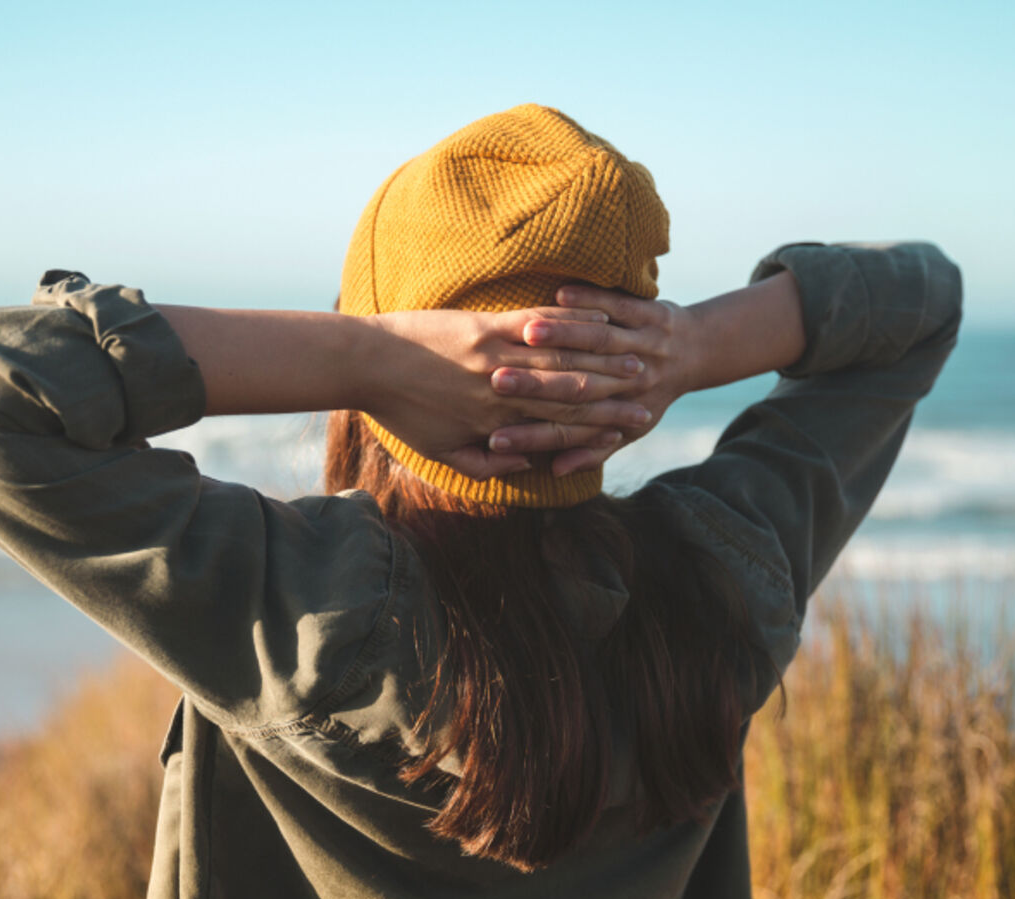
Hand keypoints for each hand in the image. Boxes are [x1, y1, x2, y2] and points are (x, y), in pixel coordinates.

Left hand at [363, 305, 654, 479]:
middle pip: (570, 391)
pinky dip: (569, 321)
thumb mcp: (441, 451)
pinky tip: (595, 318)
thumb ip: (485, 464)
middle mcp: (503, 391)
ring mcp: (495, 355)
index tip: (634, 422)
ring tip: (636, 351)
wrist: (366, 365)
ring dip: (602, 354)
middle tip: (649, 385)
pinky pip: (536, 323)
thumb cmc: (399, 411)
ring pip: (560, 357)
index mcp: (496, 424)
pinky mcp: (484, 325)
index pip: (561, 425)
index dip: (602, 424)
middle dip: (614, 389)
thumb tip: (525, 463)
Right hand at [488, 285, 706, 474]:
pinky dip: (590, 301)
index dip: (531, 437)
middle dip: (537, 384)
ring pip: (600, 342)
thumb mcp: (627, 432)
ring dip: (563, 338)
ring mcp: (646, 345)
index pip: (568, 431)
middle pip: (578, 387)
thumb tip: (554, 471)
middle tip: (497, 383)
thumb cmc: (648, 395)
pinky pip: (618, 304)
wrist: (696, 351)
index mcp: (621, 415)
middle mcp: (635, 383)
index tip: (494, 440)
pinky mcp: (653, 314)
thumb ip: (589, 451)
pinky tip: (561, 294)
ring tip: (527, 336)